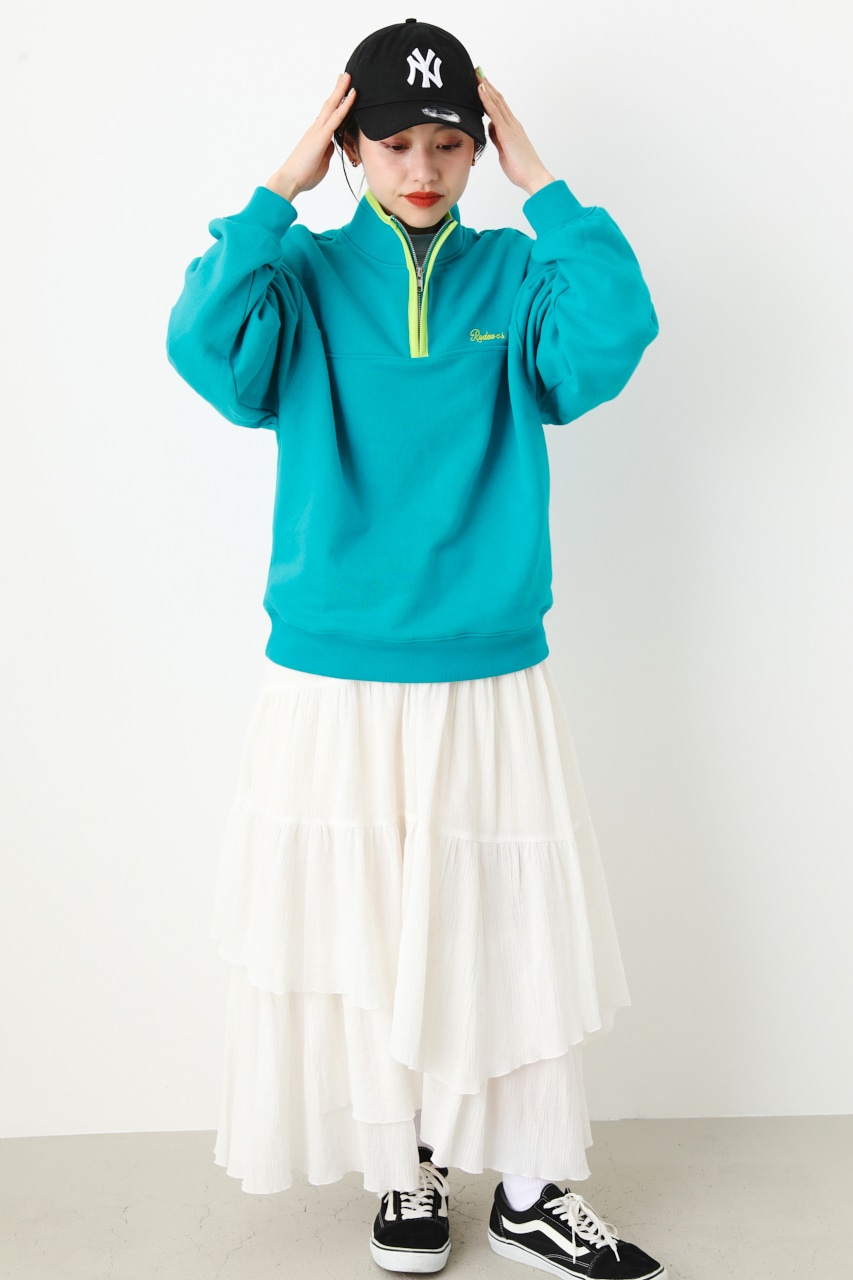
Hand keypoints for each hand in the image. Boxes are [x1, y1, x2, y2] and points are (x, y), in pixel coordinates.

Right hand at [266, 73, 356, 202]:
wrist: (290, 180)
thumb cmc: (304, 174)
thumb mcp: (321, 161)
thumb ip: (327, 150)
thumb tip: (332, 144)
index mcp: (317, 135)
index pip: (329, 115)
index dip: (336, 102)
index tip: (342, 91)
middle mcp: (316, 129)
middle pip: (329, 104)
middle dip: (338, 89)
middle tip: (345, 75)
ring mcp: (318, 131)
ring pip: (332, 106)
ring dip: (341, 91)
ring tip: (348, 77)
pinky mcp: (320, 137)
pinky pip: (336, 118)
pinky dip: (345, 106)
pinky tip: (352, 96)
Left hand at [476, 71, 554, 195]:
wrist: (534, 176)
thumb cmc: (521, 168)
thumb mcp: (504, 151)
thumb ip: (497, 138)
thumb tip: (490, 128)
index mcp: (511, 128)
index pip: (498, 106)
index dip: (489, 93)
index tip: (481, 82)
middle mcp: (512, 124)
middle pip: (497, 99)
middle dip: (486, 84)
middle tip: (477, 71)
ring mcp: (510, 126)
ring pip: (496, 101)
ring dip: (485, 86)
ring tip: (476, 73)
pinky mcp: (507, 132)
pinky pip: (494, 112)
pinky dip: (486, 99)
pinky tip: (480, 89)